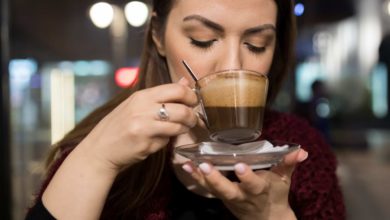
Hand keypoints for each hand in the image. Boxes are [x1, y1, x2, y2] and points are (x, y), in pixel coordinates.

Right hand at [80, 80, 198, 171]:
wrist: (100, 149)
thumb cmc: (120, 125)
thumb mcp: (138, 104)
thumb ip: (162, 94)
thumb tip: (185, 82)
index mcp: (142, 96)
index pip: (176, 90)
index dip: (191, 96)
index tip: (193, 103)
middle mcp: (143, 109)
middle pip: (182, 109)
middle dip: (192, 116)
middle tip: (193, 120)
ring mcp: (144, 127)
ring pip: (178, 126)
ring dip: (184, 129)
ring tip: (181, 130)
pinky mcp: (145, 144)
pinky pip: (166, 141)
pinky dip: (167, 141)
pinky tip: (159, 140)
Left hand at [181, 148, 307, 219]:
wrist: (266, 218)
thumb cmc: (275, 194)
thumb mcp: (285, 180)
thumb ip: (289, 163)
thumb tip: (301, 151)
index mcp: (260, 190)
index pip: (254, 184)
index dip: (247, 176)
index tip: (240, 165)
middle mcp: (243, 195)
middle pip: (228, 190)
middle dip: (217, 179)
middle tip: (205, 166)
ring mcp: (230, 197)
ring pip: (214, 189)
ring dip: (201, 177)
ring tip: (189, 164)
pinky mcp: (221, 196)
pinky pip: (207, 188)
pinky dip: (196, 177)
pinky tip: (186, 166)